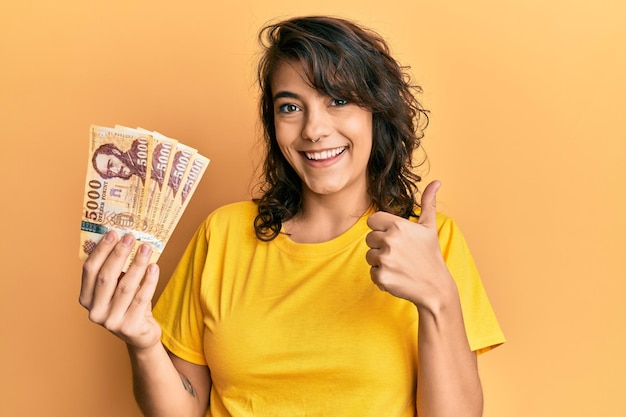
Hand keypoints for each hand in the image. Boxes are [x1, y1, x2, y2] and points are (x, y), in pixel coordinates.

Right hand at [79, 231, 161, 349]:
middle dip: (119, 254)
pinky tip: (154, 267)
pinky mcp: (129, 327)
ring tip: (146, 248)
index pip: (90, 270)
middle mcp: (95, 311)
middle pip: (106, 277)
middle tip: (131, 237)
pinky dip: (149, 281)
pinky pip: (141, 298)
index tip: (113, 233)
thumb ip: (115, 270)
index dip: (101, 251)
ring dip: (137, 265)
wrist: (141, 334)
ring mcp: (111, 321)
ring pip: (126, 287)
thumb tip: (125, 239)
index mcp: (86, 298)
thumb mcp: (116, 288)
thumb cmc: (127, 305)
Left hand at [365, 181, 453, 308]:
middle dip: (381, 246)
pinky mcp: (381, 276)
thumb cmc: (431, 255)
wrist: (435, 287)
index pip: (372, 221)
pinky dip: (382, 277)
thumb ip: (428, 203)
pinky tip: (398, 276)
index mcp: (398, 226)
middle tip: (400, 254)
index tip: (394, 237)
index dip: (381, 229)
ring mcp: (385, 259)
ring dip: (380, 262)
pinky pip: (371, 272)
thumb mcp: (429, 228)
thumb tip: (436, 182)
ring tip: (399, 265)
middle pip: (369, 239)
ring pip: (369, 256)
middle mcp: (390, 240)